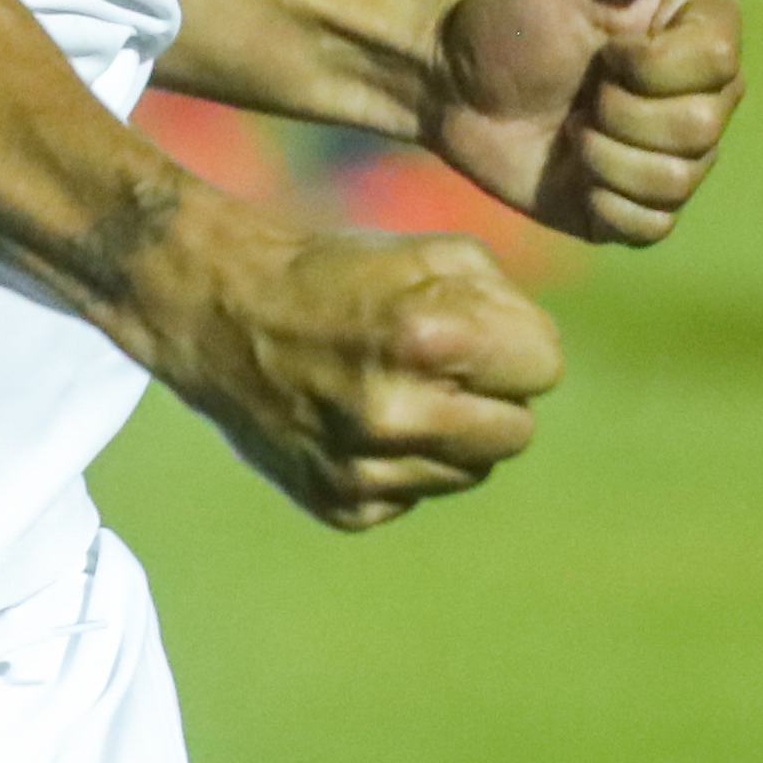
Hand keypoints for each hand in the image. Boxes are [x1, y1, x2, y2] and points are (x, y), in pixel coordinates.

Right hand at [134, 216, 565, 530]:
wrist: (219, 314)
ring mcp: (367, 469)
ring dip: (450, 435)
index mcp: (427, 336)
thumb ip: (504, 303)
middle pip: (517, 432)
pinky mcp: (344, 507)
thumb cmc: (337, 274)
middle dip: (491, 396)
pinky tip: (358, 422)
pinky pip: (418, 493)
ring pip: (471, 472)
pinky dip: (402, 462)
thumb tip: (537, 367)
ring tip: (393, 390)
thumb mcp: (428, 255)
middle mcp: (397, 413)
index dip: (515, 345)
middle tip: (438, 366)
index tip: (476, 332)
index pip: (544, 368)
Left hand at [425, 0, 741, 245]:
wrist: (454, 82)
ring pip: (678, 182)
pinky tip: (575, 174)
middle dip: (622, 114)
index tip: (604, 48)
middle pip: (702, 130)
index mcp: (696, 32)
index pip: (720, 65)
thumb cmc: (509, 10)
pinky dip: (606, 203)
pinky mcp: (637, 206)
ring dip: (606, 158)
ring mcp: (672, 155)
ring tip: (572, 130)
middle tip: (582, 94)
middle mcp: (701, 95)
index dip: (652, 67)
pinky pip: (653, 226)